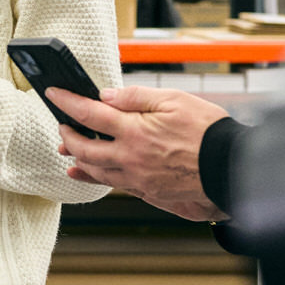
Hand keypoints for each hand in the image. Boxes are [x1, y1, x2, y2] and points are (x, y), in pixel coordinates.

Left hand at [48, 85, 228, 221]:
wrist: (231, 167)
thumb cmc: (207, 130)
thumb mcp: (174, 100)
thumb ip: (136, 97)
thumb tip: (106, 96)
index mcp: (135, 131)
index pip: (89, 114)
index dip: (67, 102)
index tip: (53, 93)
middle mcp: (130, 157)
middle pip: (84, 147)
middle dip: (68, 134)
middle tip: (61, 125)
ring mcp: (137, 177)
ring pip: (95, 170)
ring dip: (77, 157)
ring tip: (68, 147)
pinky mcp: (147, 190)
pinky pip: (112, 184)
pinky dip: (93, 177)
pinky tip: (84, 172)